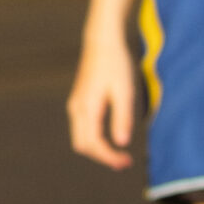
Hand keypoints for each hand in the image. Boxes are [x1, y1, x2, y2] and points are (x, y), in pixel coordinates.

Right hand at [67, 28, 136, 168]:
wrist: (102, 41)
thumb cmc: (116, 64)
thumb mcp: (124, 91)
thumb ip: (122, 118)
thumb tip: (122, 144)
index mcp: (87, 108)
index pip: (94, 144)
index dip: (109, 158)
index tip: (127, 162)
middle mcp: (77, 108)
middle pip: (83, 145)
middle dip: (102, 157)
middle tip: (125, 162)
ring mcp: (76, 104)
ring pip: (80, 138)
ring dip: (98, 149)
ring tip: (119, 153)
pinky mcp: (79, 100)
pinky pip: (82, 128)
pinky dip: (94, 139)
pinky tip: (109, 137)